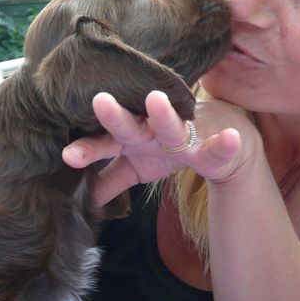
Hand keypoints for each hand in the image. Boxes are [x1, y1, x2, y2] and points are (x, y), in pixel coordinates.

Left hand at [62, 90, 253, 205]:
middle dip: (115, 116)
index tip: (69, 156)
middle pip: (131, 125)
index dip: (87, 149)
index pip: (104, 142)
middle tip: (99, 101)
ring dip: (164, 114)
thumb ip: (109, 180)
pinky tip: (230, 139)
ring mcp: (185, 135)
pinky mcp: (214, 145)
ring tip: (155, 101)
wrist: (221, 139)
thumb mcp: (136, 167)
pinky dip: (225, 143)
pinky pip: (219, 147)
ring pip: (172, 125)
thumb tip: (79, 199)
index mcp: (132, 138)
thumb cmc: (170, 148)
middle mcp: (154, 131)